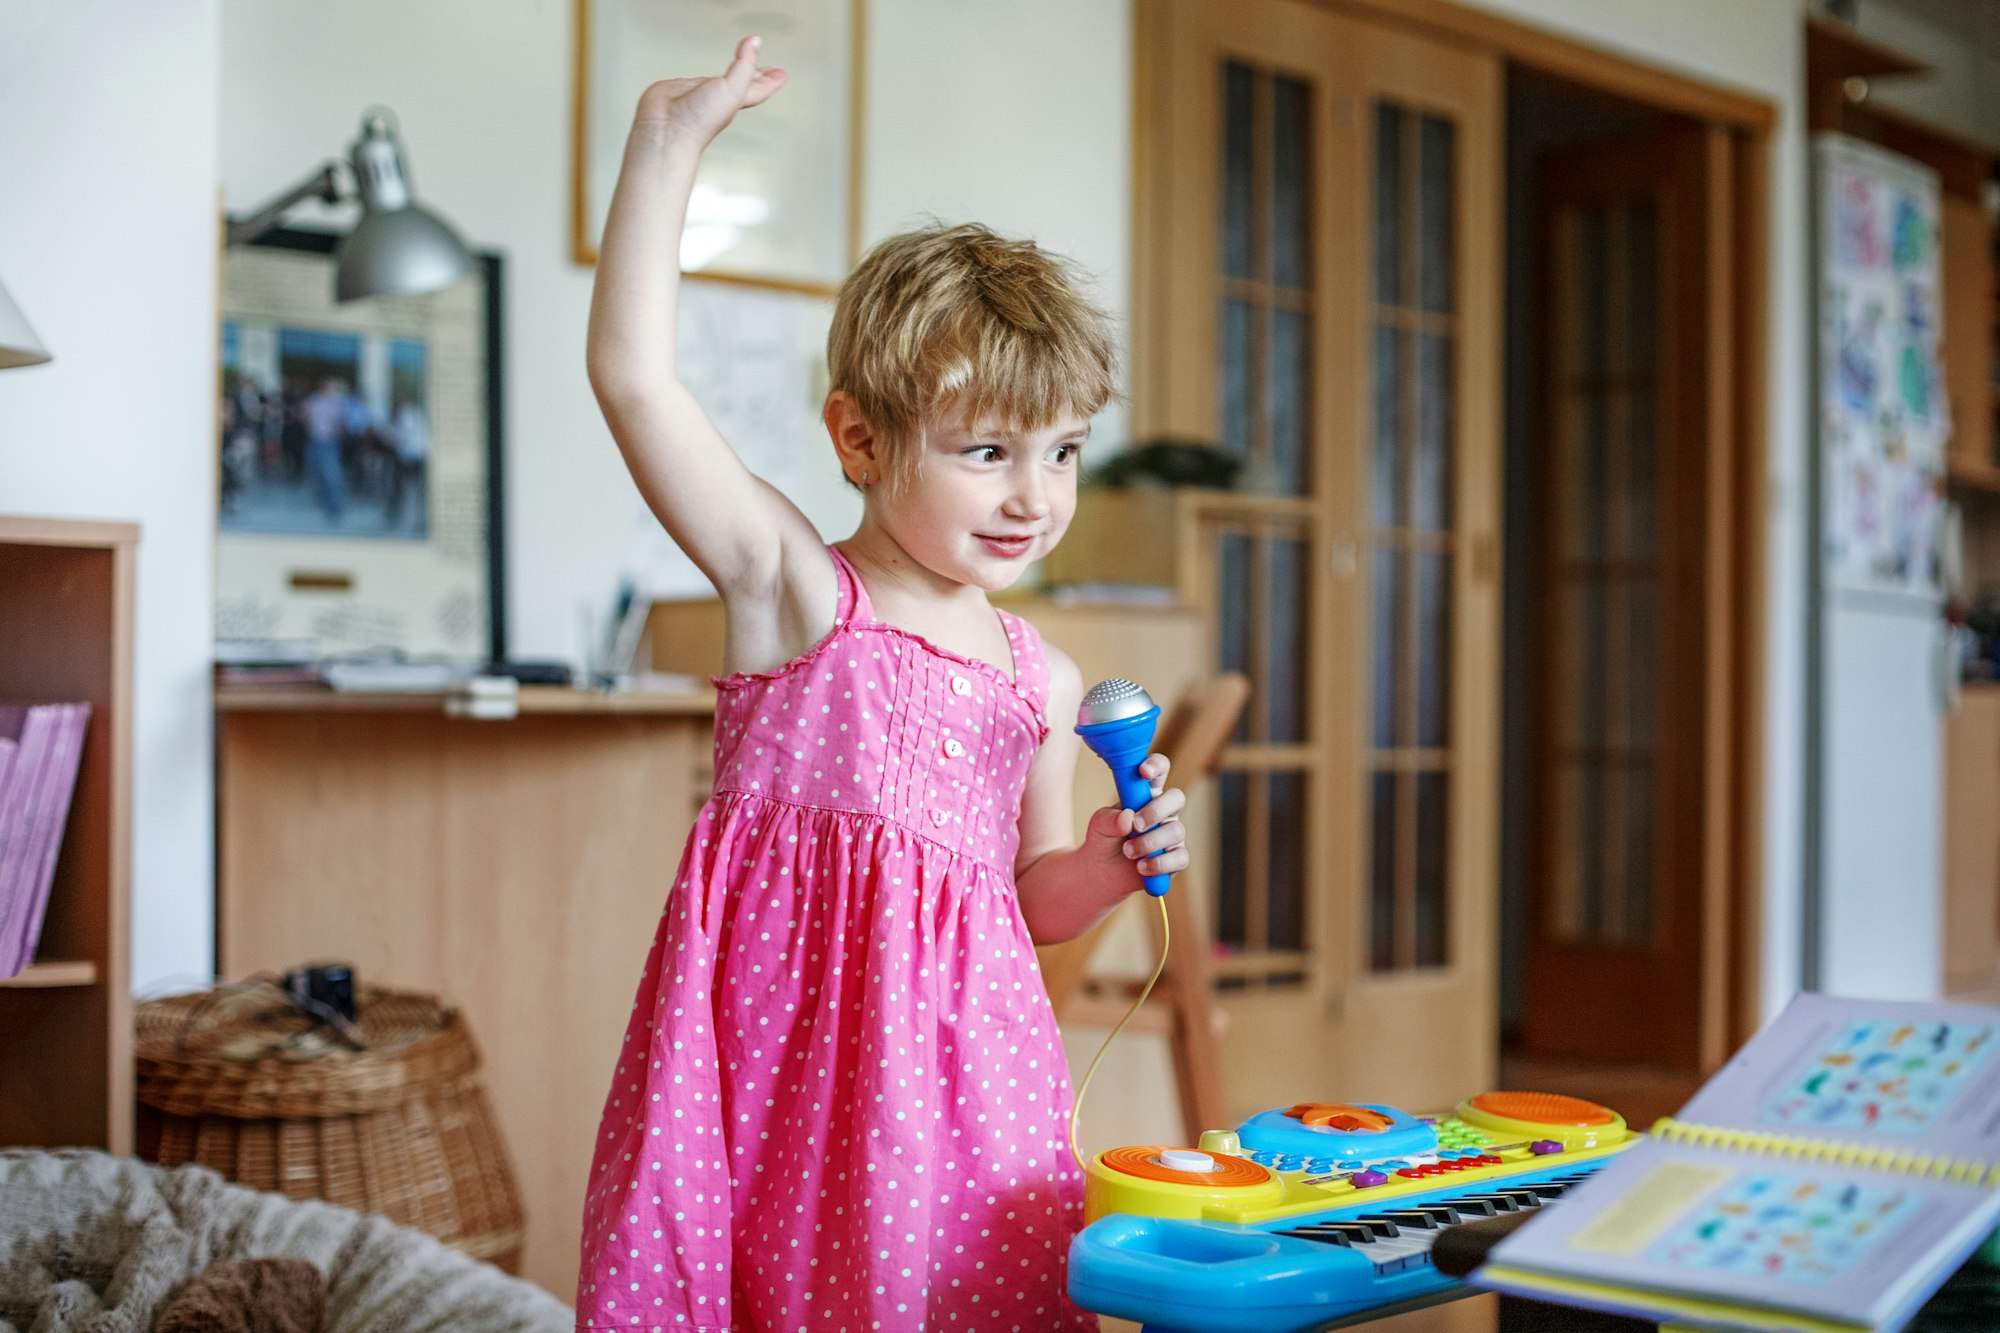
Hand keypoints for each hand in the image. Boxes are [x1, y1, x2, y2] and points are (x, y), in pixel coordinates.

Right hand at [635, 35, 786, 148]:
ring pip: (724, 80)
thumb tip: (754, 43)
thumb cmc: (700, 121)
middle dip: (757, 76)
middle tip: (769, 71)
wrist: (666, 128)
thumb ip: (744, 65)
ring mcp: (703, 94)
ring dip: (733, 73)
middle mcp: (722, 98)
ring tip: (741, 65)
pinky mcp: (684, 89)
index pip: (760, 88)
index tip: (781, 73)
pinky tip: (706, 77)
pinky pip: (699, 79)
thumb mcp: (732, 89)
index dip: (771, 80)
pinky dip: (707, 74)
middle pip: (745, 84)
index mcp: (738, 100)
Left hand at [1083, 753, 1188, 887]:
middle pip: (1176, 798)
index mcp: (1146, 794)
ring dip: (1149, 843)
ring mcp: (1172, 835)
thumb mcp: (1098, 824)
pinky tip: (1141, 867)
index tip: (1144, 772)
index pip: (1159, 770)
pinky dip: (1159, 863)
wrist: (1100, 873)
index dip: (1156, 765)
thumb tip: (1128, 818)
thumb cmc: (1103, 839)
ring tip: (1127, 852)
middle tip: (1136, 826)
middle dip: (1156, 811)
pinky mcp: (1175, 859)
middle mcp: (1163, 811)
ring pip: (1176, 831)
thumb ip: (1110, 818)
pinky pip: (1180, 857)